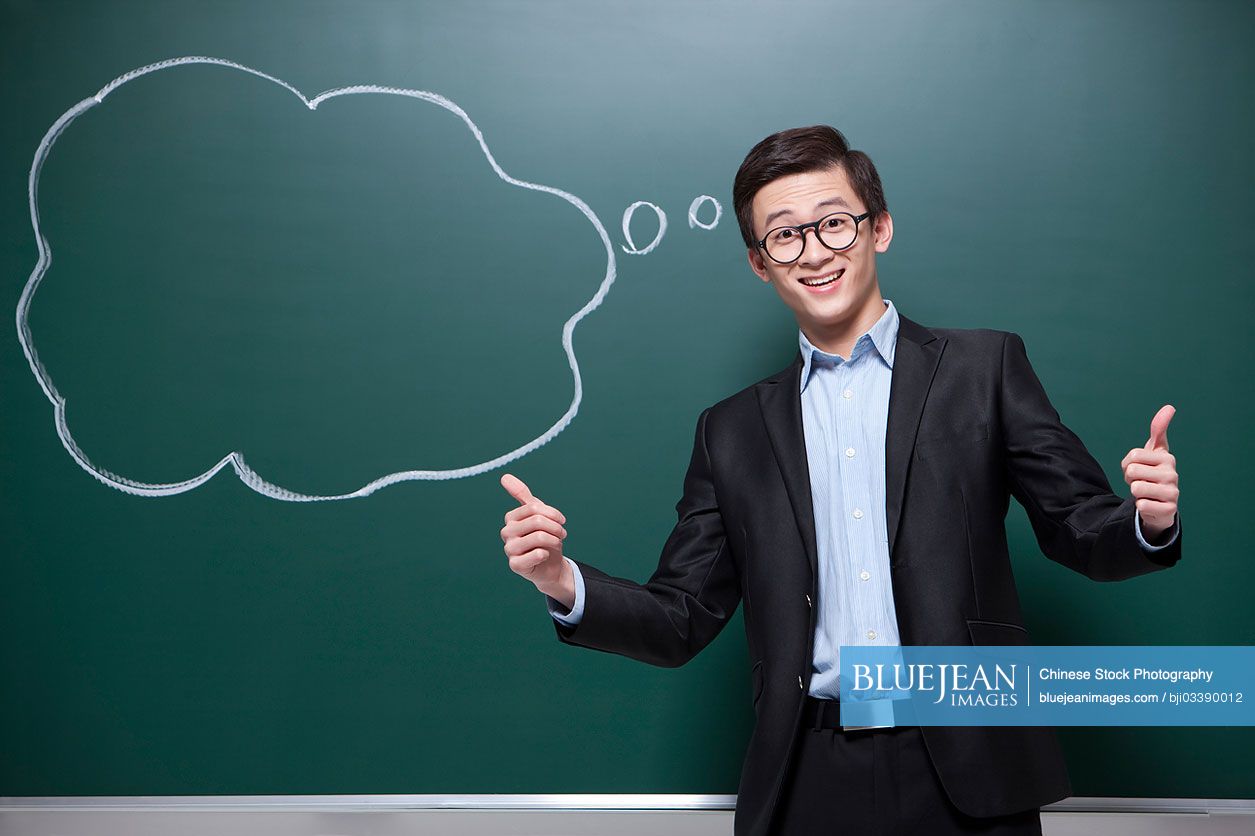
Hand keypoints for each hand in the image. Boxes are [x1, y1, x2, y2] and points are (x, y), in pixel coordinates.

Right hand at [500, 473, 572, 604]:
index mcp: (511, 518)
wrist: (550, 565)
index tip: (561, 520)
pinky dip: (547, 554)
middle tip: (562, 534)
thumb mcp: (537, 514)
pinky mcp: (515, 565)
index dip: (553, 513)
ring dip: (554, 540)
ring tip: (556, 543)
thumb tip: (505, 476)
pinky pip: (537, 554)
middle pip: (537, 521)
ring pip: (538, 537)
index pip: (534, 508)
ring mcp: (509, 549)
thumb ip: (522, 495)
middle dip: (555, 527)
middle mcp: (506, 532)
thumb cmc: (544, 538)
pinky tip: (545, 556)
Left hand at [1121, 404, 1178, 541]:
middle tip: (1141, 482)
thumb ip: (1158, 430)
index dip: (1127, 464)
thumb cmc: (1153, 474)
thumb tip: (1170, 407)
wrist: (1160, 504)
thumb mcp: (1154, 451)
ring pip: (1135, 488)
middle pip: (1132, 472)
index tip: (1139, 467)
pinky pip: (1141, 504)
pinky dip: (1141, 506)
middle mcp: (1172, 474)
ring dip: (1135, 492)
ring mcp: (1173, 492)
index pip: (1132, 456)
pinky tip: (1150, 504)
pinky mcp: (1169, 510)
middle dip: (1130, 479)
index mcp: (1167, 458)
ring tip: (1145, 493)